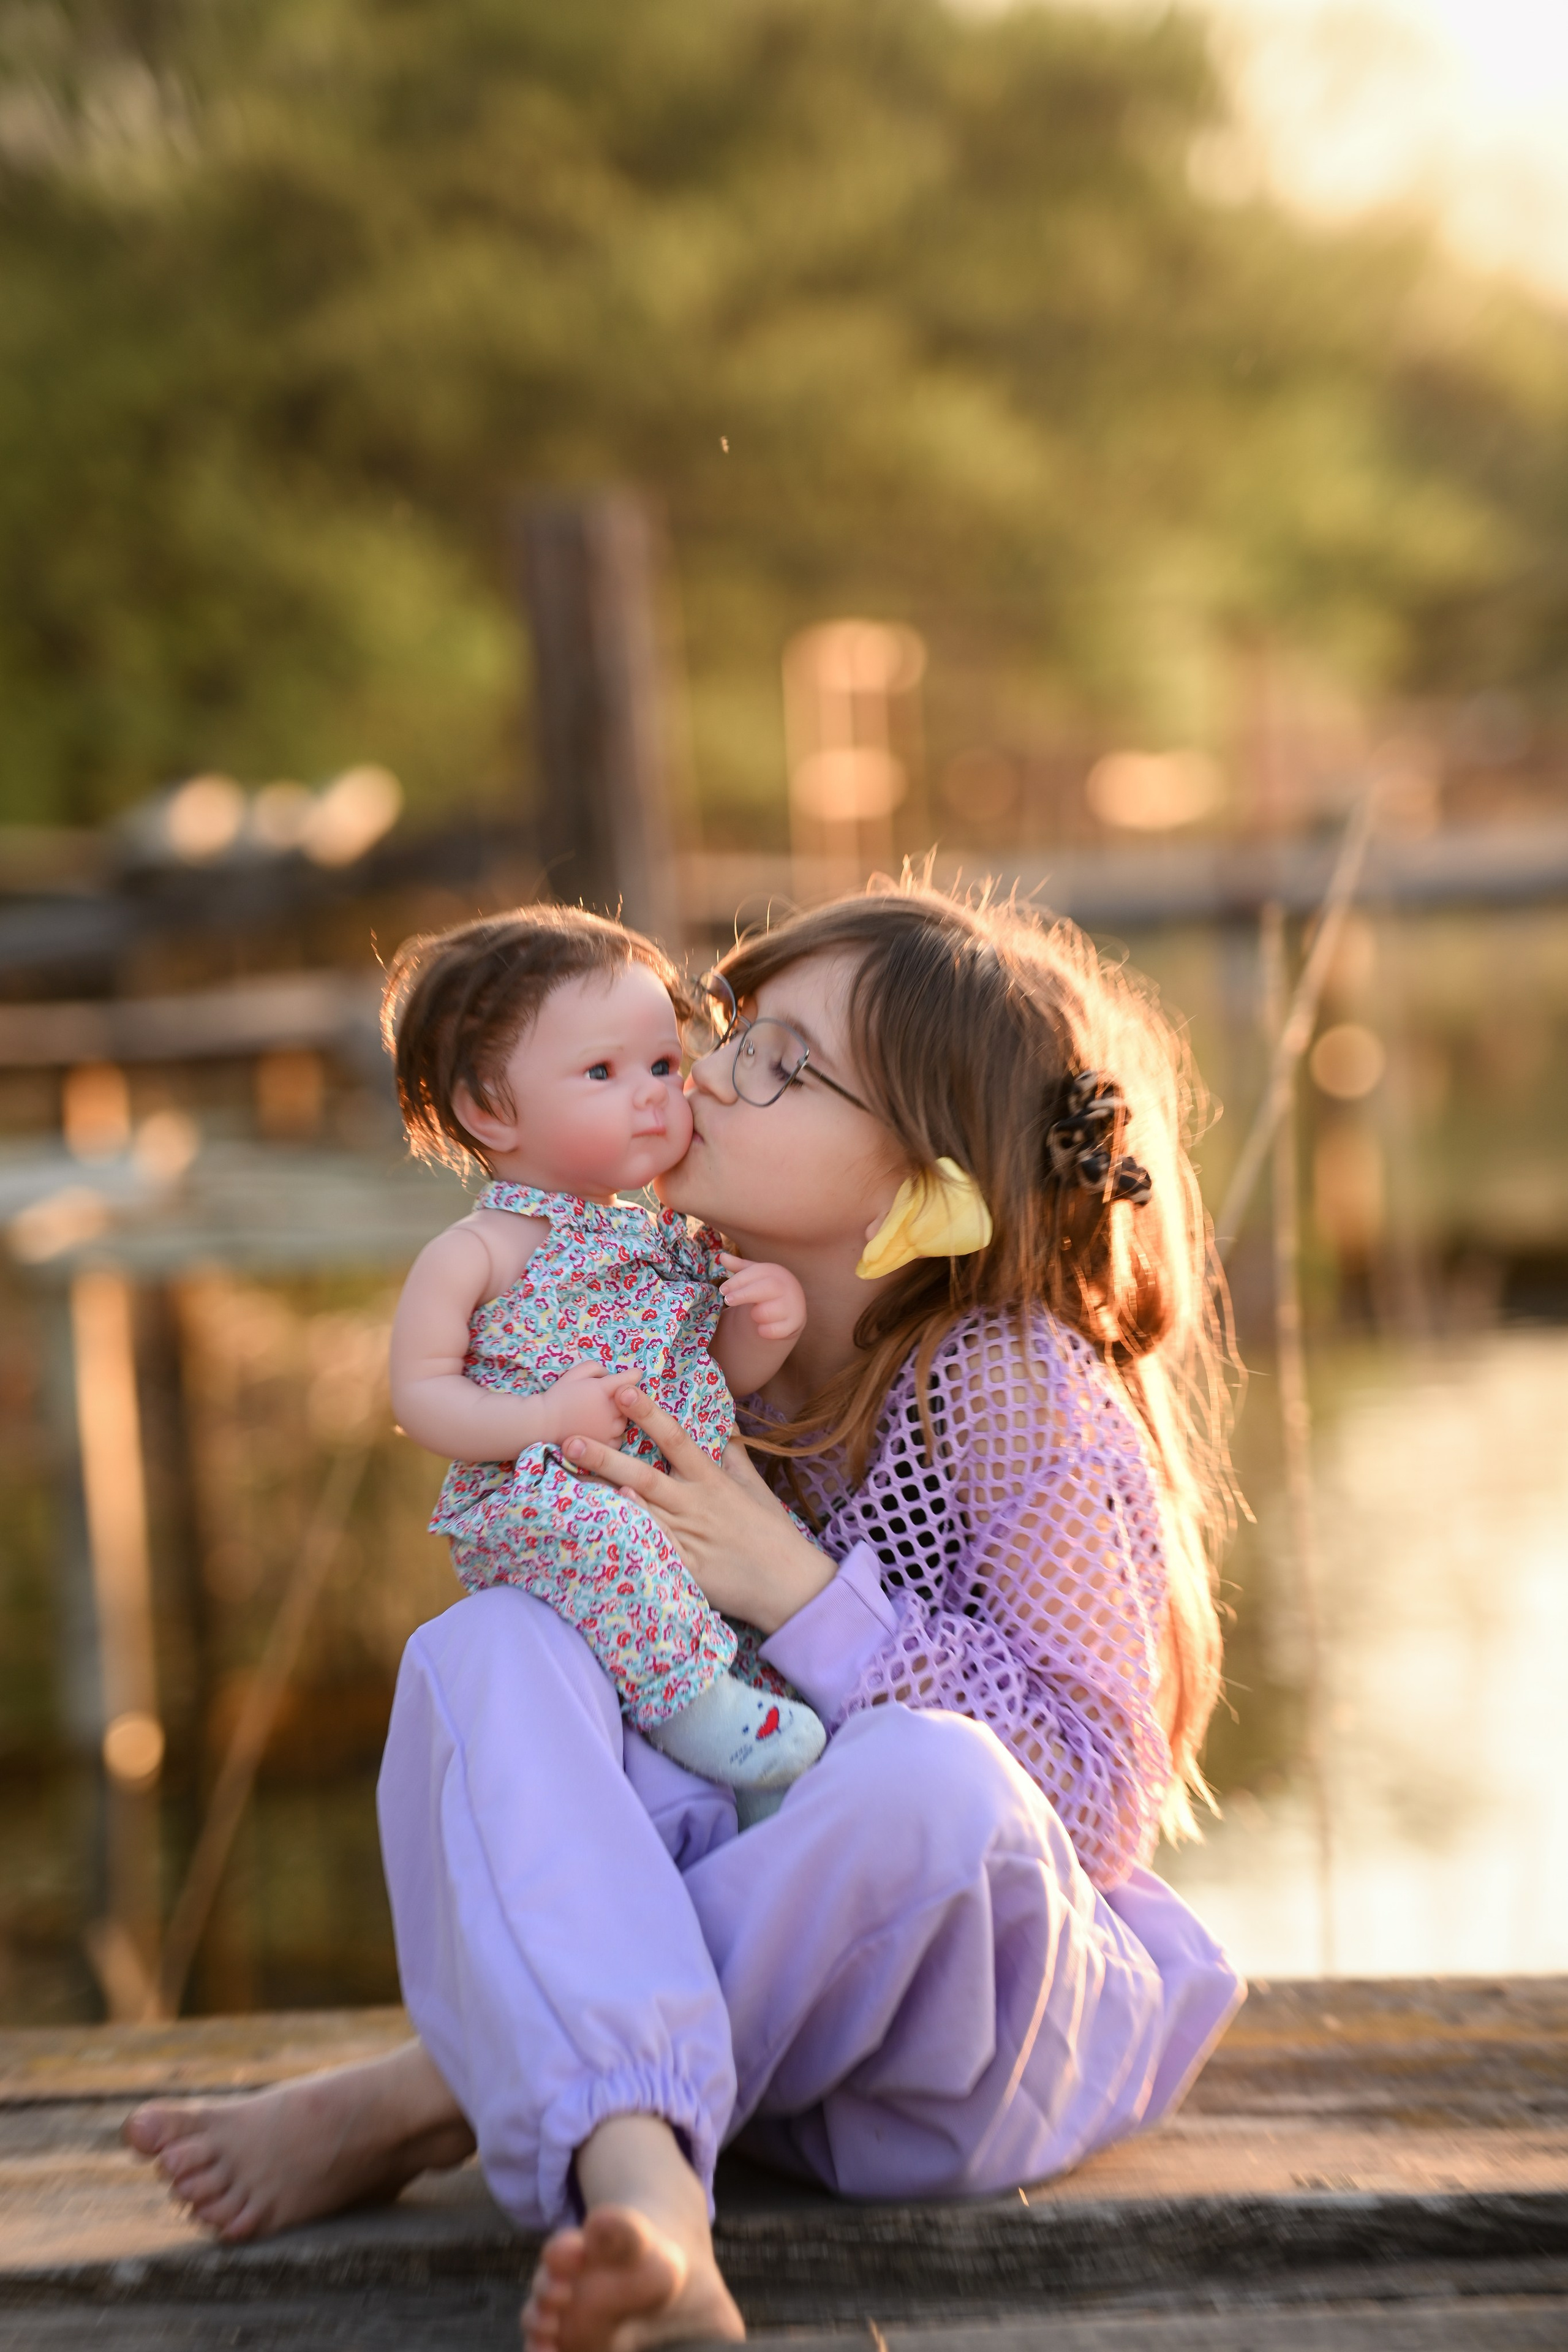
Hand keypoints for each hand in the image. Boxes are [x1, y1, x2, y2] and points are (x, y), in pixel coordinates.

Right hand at [539, 1361, 629, 1448]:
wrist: (543, 1424)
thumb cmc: (558, 1397)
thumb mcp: (575, 1373)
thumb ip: (596, 1368)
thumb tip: (609, 1375)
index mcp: (605, 1389)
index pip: (631, 1378)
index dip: (633, 1375)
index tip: (634, 1375)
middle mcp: (612, 1409)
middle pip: (631, 1401)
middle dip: (623, 1398)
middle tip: (608, 1398)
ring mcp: (610, 1429)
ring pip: (626, 1420)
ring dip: (619, 1416)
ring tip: (602, 1415)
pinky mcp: (605, 1445)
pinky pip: (619, 1439)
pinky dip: (613, 1435)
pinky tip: (602, 1430)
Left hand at [562, 1386, 835, 1633]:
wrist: (789, 1584)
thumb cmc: (771, 1533)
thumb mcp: (755, 1487)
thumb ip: (734, 1457)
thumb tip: (722, 1429)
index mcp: (710, 1480)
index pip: (675, 1439)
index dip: (648, 1414)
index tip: (624, 1391)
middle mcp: (694, 1504)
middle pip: (643, 1475)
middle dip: (605, 1456)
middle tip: (569, 1439)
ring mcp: (688, 1537)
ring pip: (641, 1511)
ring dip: (604, 1494)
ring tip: (570, 1479)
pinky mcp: (686, 1569)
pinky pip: (654, 1549)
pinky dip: (634, 1535)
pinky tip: (610, 1522)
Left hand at [717, 1253, 807, 1345]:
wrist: (791, 1306)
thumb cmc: (766, 1287)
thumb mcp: (754, 1275)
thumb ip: (738, 1266)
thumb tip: (723, 1257)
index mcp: (776, 1272)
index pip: (756, 1273)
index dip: (737, 1281)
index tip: (723, 1289)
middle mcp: (787, 1286)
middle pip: (764, 1289)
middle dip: (744, 1295)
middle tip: (728, 1300)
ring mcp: (793, 1305)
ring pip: (766, 1313)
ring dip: (755, 1315)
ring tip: (757, 1313)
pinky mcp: (795, 1323)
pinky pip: (773, 1331)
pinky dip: (764, 1331)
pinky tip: (763, 1327)